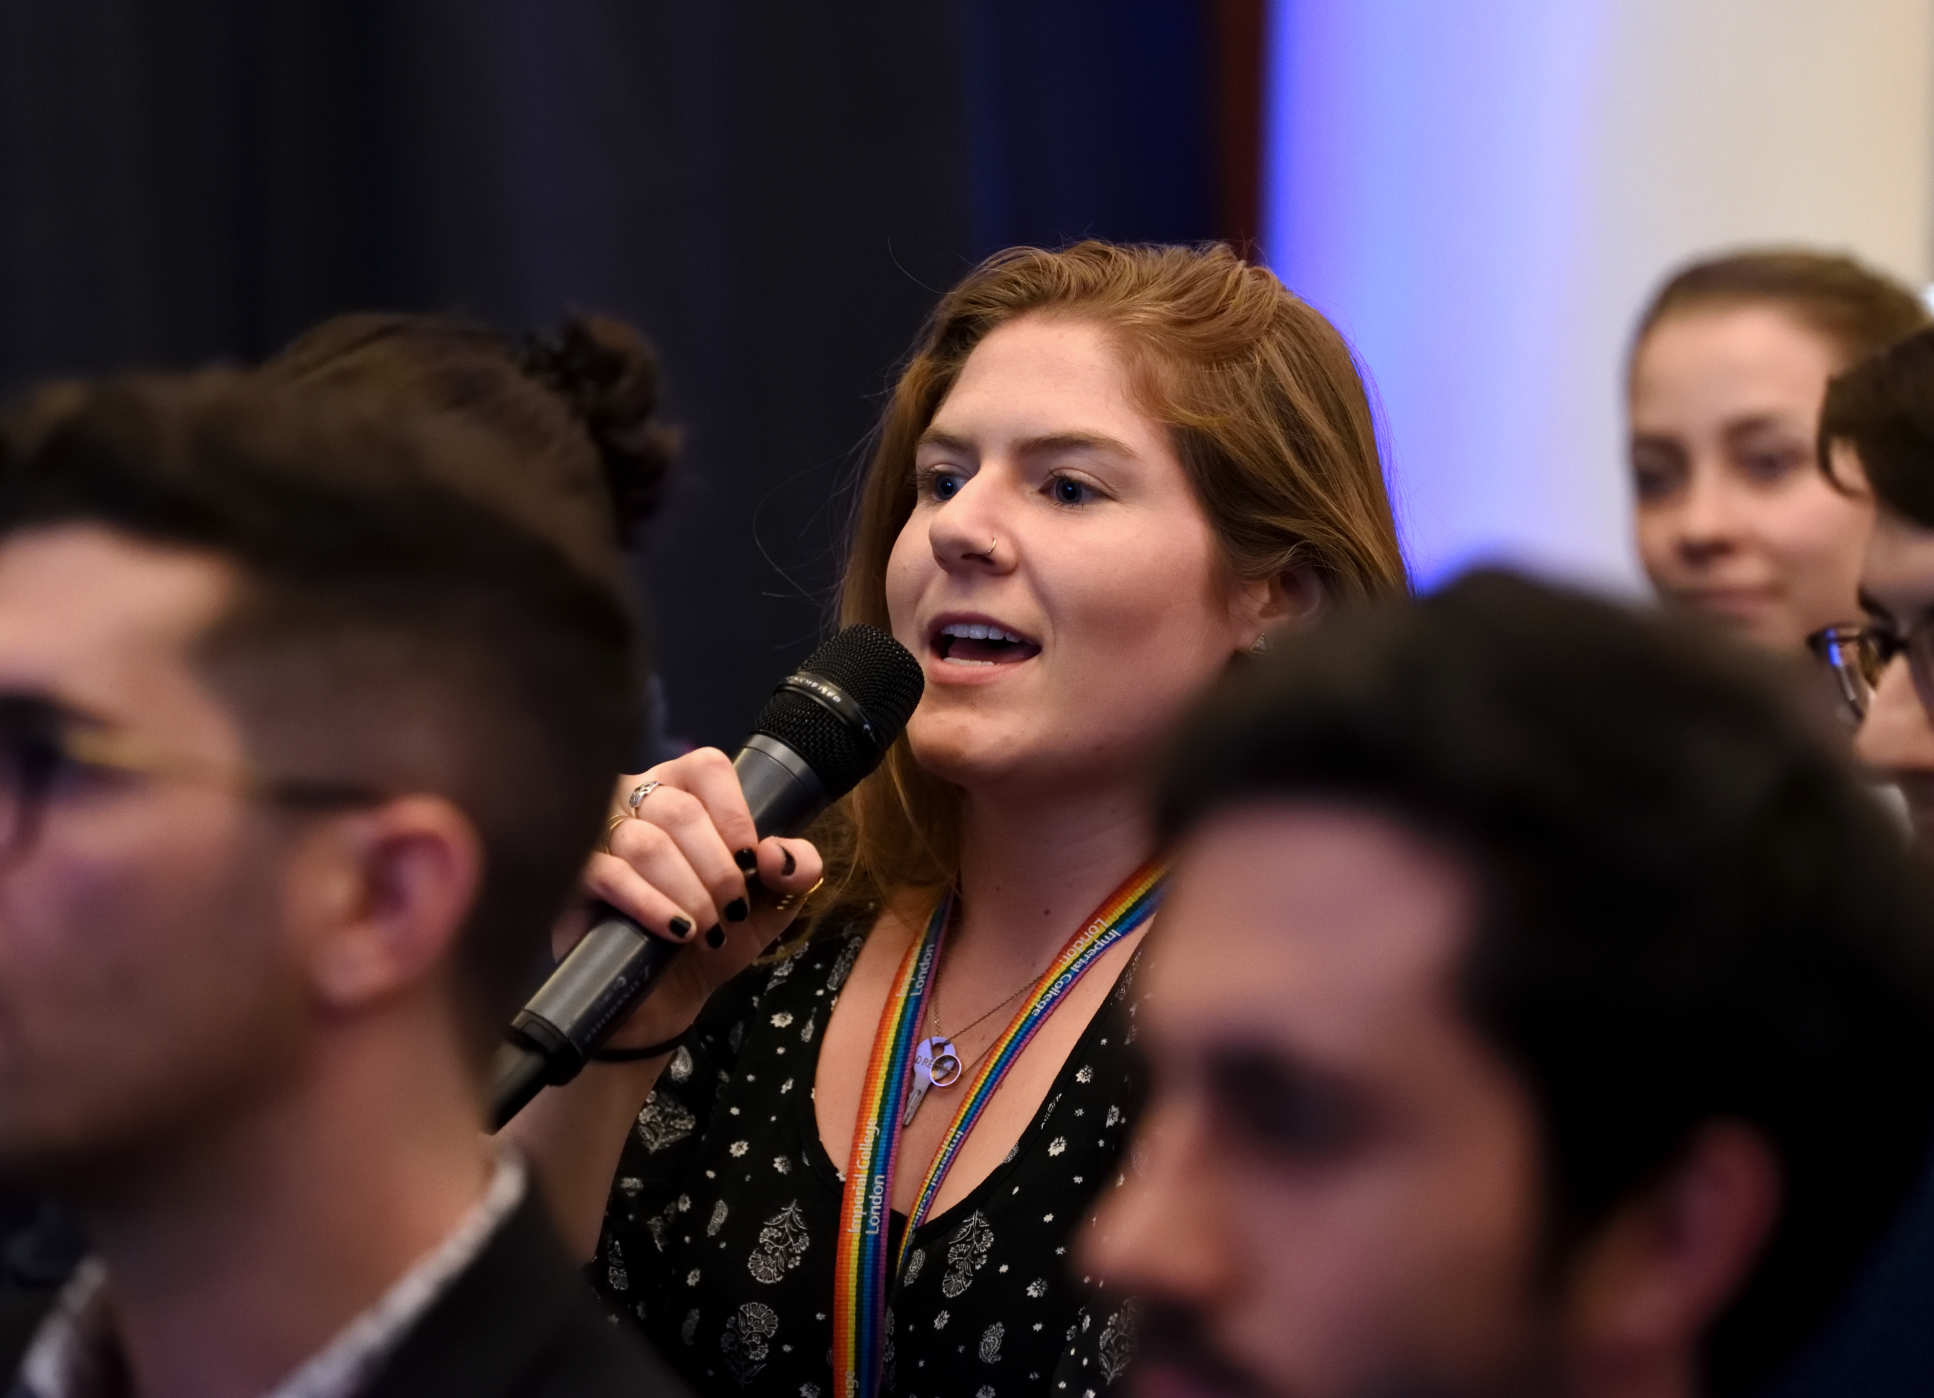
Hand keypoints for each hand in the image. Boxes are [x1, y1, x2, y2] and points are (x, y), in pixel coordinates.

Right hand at [553, 748, 823, 1049]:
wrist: (664, 997)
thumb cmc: (713, 934)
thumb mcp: (771, 903)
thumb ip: (796, 869)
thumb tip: (779, 854)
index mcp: (681, 790)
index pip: (707, 766)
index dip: (735, 814)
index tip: (750, 863)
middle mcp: (634, 799)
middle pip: (680, 811)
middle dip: (718, 871)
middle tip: (731, 912)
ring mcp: (596, 835)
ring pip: (646, 843)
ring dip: (689, 893)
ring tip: (707, 930)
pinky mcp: (572, 879)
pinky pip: (610, 875)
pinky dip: (652, 905)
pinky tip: (677, 932)